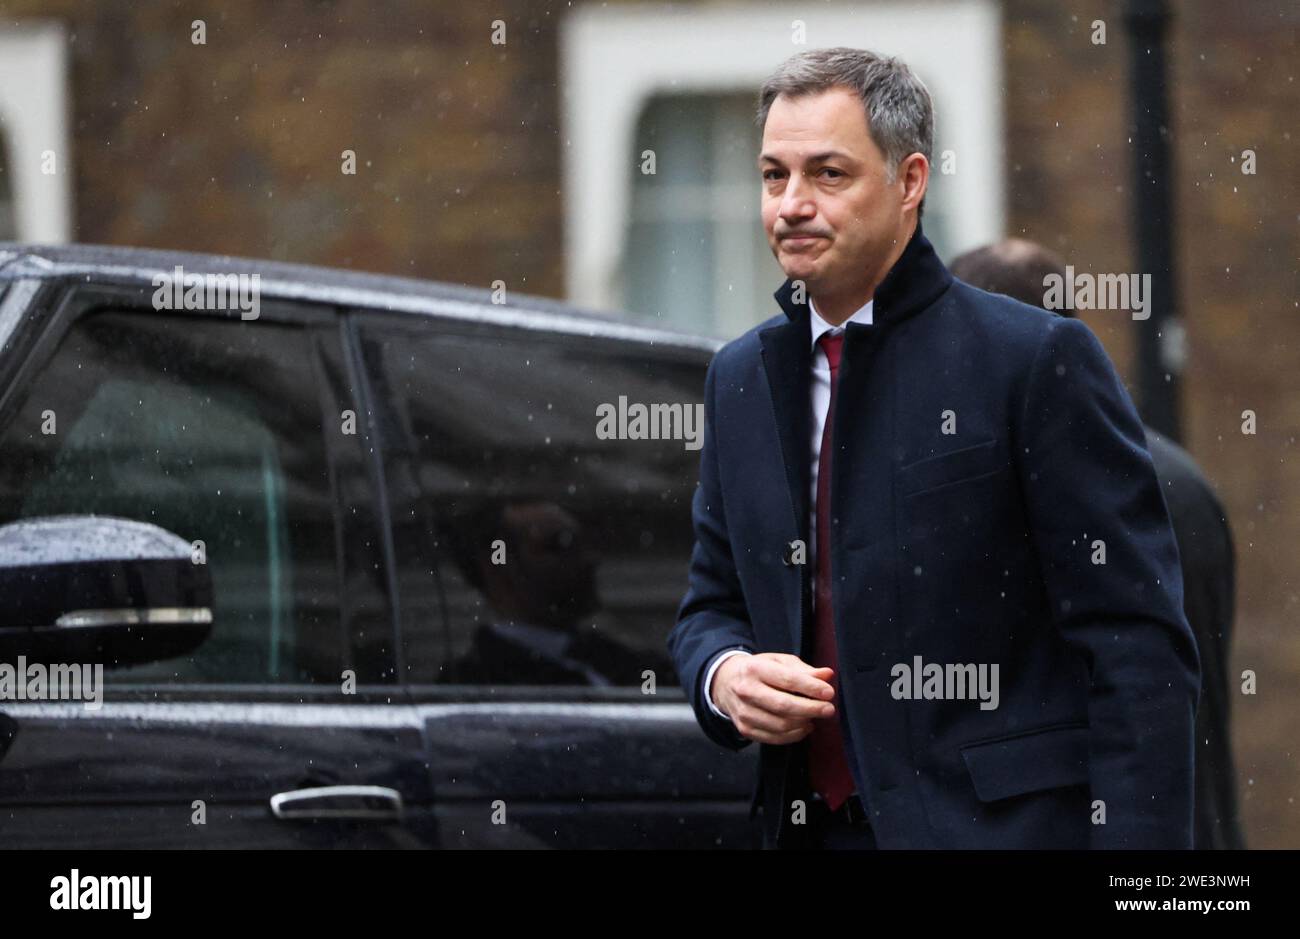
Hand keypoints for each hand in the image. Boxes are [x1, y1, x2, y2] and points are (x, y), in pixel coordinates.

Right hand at [711, 652, 835, 743]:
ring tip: (814, 717)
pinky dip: (794, 735)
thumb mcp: (779, 662)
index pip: (787, 680)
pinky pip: (774, 738)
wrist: (726, 682)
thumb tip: (826, 675)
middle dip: (811, 709)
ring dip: (803, 723)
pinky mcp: (745, 728)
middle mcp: (746, 690)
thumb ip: (804, 670)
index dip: (811, 688)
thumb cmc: (758, 670)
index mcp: (755, 669)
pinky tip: (803, 727)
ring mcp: (744, 712)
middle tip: (828, 709)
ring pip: (780, 725)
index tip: (828, 693)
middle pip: (783, 705)